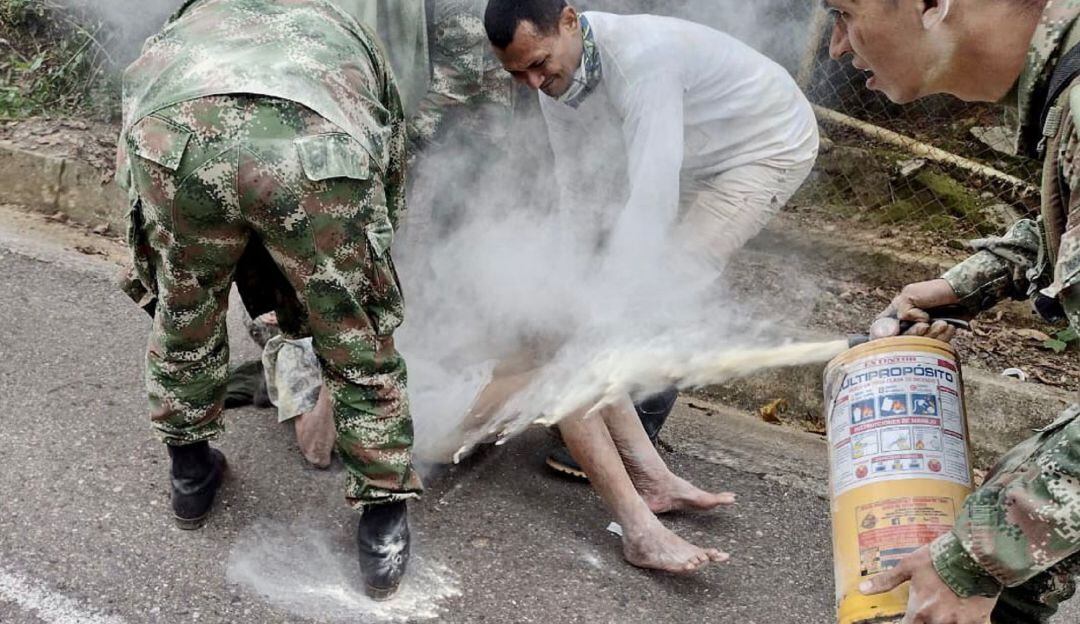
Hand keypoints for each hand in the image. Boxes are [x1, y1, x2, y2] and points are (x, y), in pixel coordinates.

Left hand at [860, 546, 996, 623]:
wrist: (974, 554)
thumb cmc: (939, 558)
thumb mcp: (909, 566)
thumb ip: (886, 581)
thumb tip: (862, 590)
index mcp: (920, 611)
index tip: (903, 619)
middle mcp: (939, 622)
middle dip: (923, 621)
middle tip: (926, 610)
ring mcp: (960, 623)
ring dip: (943, 621)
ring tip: (944, 609)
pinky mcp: (980, 621)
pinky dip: (965, 621)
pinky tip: (962, 613)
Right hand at [870, 279, 960, 341]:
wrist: (964, 293)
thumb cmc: (935, 291)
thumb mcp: (910, 295)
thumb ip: (900, 311)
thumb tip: (903, 327)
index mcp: (894, 314)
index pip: (879, 331)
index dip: (884, 335)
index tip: (894, 332)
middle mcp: (905, 326)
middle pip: (901, 342)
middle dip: (914, 334)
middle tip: (925, 324)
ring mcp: (922, 334)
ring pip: (919, 346)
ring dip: (932, 335)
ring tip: (942, 323)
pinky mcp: (937, 340)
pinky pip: (936, 346)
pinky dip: (943, 338)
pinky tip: (948, 327)